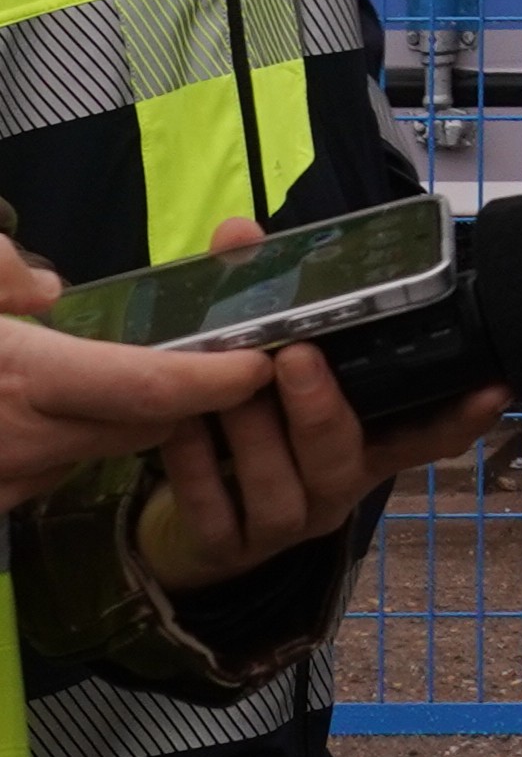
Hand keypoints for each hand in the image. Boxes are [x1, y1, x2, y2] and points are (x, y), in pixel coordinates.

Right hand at [0, 263, 284, 513]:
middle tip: (214, 358)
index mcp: (25, 377)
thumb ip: (4, 275)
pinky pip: (44, 473)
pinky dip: (64, 442)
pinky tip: (50, 411)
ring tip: (125, 375)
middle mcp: (24, 440)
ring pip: (92, 451)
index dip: (214, 379)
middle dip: (185, 398)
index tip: (260, 363)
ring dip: (120, 422)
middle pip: (139, 424)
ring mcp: (4, 482)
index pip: (148, 389)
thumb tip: (50, 290)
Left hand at [129, 219, 508, 596]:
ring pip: (279, 487)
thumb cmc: (253, 423)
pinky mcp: (228, 550)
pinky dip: (195, 469)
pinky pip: (216, 514)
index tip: (495, 385)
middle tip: (295, 356)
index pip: (430, 433)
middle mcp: (339, 486)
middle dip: (320, 407)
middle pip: (344, 456)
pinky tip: (177, 428)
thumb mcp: (271, 368)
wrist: (199, 521)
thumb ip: (263, 300)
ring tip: (216, 390)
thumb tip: (238, 230)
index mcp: (369, 442)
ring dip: (248, 434)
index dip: (462, 414)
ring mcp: (286, 524)